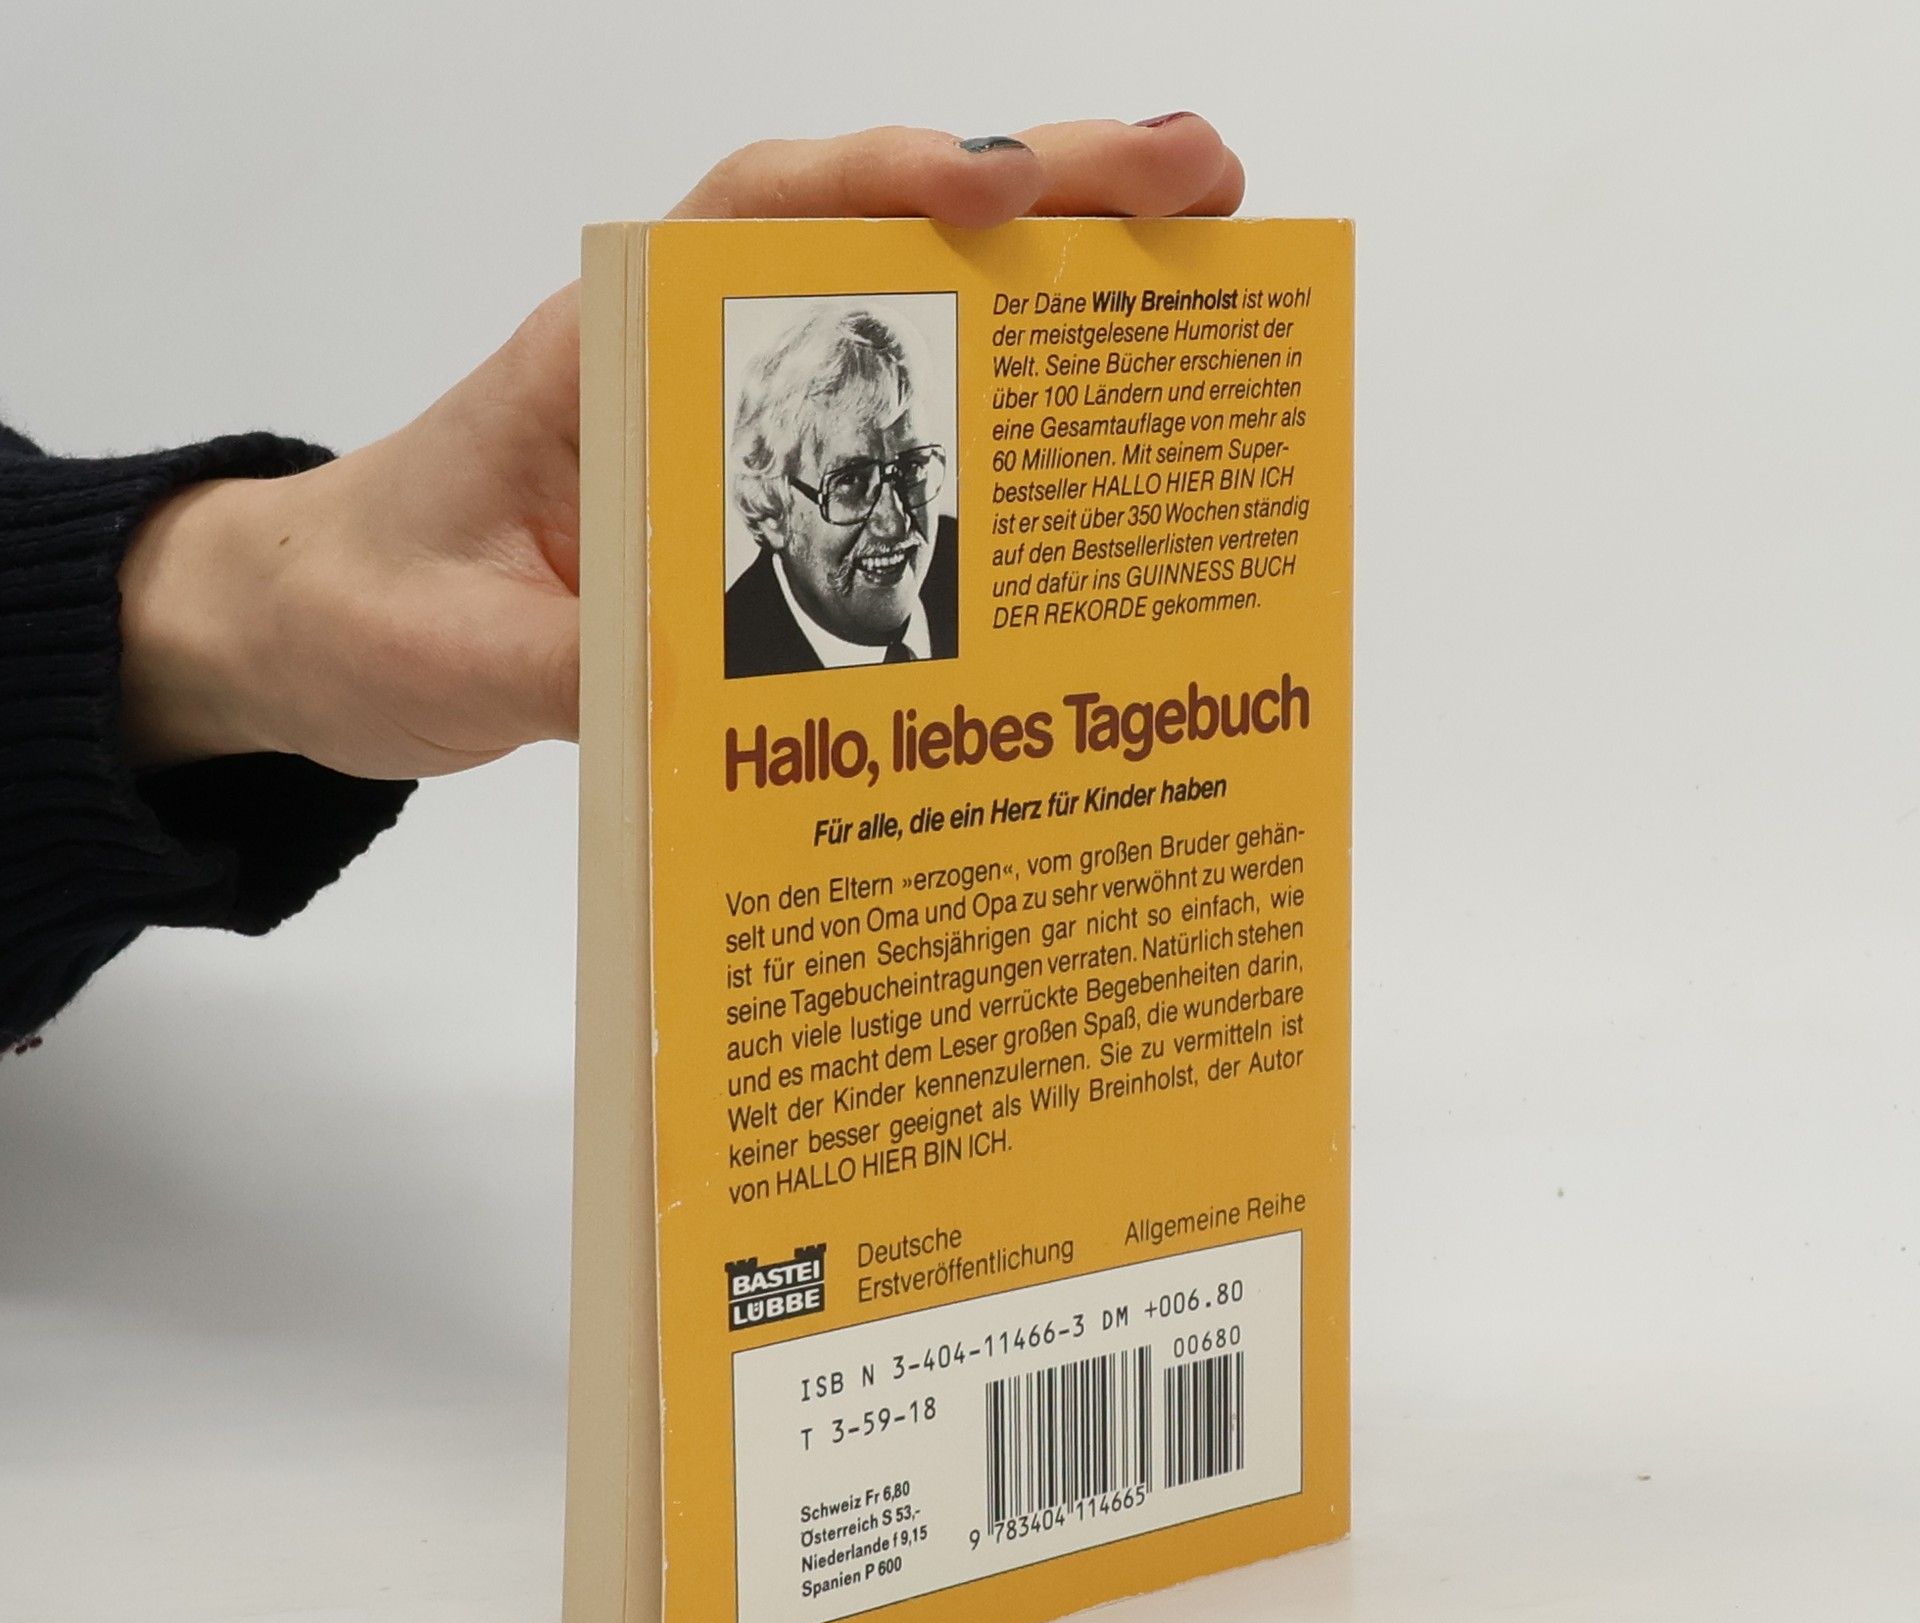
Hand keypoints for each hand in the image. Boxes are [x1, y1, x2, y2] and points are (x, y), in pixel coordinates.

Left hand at [117, 119, 1244, 778]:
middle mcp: (686, 363)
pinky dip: (1001, 414)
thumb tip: (726, 698)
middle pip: (874, 243)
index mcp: (600, 355)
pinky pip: (895, 435)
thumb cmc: (369, 609)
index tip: (995, 190)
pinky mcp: (755, 497)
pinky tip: (1098, 428)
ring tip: (1203, 265)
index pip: (750, 224)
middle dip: (1040, 198)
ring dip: (1054, 288)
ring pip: (909, 322)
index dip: (878, 188)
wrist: (324, 635)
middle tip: (1199, 182)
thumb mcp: (454, 651)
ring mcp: (733, 425)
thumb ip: (576, 666)